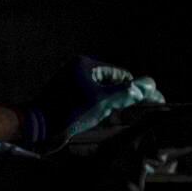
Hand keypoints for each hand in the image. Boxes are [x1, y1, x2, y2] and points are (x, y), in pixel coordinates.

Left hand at [21, 55, 165, 151]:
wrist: (37, 125)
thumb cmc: (69, 111)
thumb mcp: (102, 102)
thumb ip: (127, 93)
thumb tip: (150, 84)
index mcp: (86, 65)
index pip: (121, 75)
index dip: (137, 89)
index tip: (154, 102)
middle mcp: (78, 70)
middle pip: (112, 83)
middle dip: (127, 97)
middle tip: (143, 111)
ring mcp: (71, 83)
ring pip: (101, 93)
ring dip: (115, 104)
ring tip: (128, 117)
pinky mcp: (66, 96)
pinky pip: (90, 100)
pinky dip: (101, 109)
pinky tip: (108, 119)